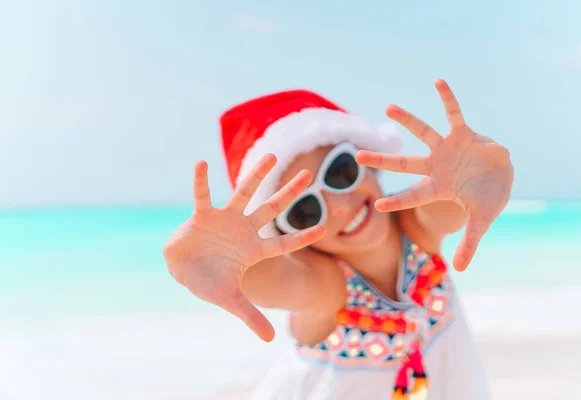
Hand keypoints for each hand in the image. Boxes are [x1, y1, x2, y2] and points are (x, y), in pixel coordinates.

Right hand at [163, 155, 324, 341]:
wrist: (183, 270)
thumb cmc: (209, 282)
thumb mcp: (231, 300)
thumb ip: (250, 316)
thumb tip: (269, 340)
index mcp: (253, 249)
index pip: (282, 243)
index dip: (302, 238)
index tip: (324, 229)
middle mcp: (243, 229)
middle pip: (271, 209)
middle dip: (289, 193)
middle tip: (308, 174)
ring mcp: (225, 219)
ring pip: (244, 193)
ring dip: (257, 175)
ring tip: (272, 155)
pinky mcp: (202, 215)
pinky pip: (201, 195)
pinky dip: (200, 181)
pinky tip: (200, 163)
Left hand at [355, 79, 512, 270]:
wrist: (502, 176)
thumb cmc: (487, 199)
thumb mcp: (480, 222)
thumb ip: (470, 244)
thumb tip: (461, 271)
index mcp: (438, 188)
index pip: (412, 196)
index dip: (396, 200)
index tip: (375, 205)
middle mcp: (436, 166)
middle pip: (404, 163)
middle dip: (383, 160)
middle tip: (357, 154)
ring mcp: (448, 149)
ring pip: (423, 133)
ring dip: (408, 120)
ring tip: (388, 107)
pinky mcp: (464, 135)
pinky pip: (455, 113)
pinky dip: (448, 98)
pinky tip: (438, 81)